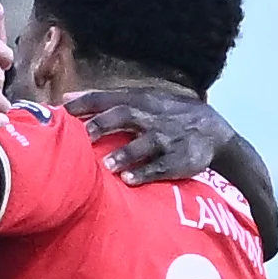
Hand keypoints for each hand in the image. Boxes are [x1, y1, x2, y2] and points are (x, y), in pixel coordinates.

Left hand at [66, 84, 232, 185]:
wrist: (215, 131)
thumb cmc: (168, 115)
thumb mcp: (143, 99)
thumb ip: (105, 100)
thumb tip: (65, 97)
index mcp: (142, 100)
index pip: (110, 98)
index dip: (87, 103)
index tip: (62, 110)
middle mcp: (153, 117)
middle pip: (125, 115)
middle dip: (103, 124)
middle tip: (81, 136)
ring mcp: (168, 139)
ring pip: (145, 143)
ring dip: (125, 153)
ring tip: (106, 165)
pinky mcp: (180, 159)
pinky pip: (162, 167)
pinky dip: (146, 173)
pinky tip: (129, 180)